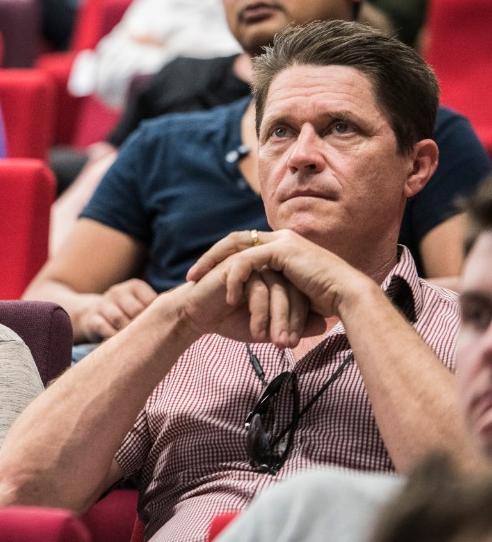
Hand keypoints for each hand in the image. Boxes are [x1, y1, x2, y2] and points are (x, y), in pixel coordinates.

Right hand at [79, 278, 156, 340]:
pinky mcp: (92, 318)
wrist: (94, 315)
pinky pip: (103, 328)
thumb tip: (177, 322)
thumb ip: (157, 309)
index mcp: (135, 286)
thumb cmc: (127, 314)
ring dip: (127, 333)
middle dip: (142, 326)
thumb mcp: (141, 306)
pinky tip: (119, 345)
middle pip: (135, 310)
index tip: (160, 329)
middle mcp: (118, 291)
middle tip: (148, 339)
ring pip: (119, 319)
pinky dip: (113, 337)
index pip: (151, 301)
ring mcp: (103, 304)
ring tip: (135, 343)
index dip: (157, 317)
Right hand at [166, 252, 319, 348]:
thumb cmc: (230, 319)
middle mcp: (267, 267)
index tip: (292, 345)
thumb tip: (322, 325)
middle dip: (288, 322)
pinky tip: (251, 326)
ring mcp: (253, 264)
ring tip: (268, 340)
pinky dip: (255, 309)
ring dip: (273, 319)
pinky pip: (256, 287)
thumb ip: (292, 324)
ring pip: (276, 290)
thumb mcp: (266, 326)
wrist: (196, 315)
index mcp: (277, 277)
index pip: (300, 294)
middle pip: (291, 291)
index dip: (299, 320)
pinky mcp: (236, 265)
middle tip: (284, 345)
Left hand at [184, 229, 374, 344]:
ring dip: (214, 265)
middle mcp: (281, 238)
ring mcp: (282, 241)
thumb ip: (276, 289)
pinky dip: (233, 276)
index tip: (204, 277)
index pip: (244, 246)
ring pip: (235, 247)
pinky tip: (228, 295)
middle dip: (210, 258)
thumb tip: (261, 302)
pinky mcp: (282, 250)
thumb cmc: (327, 304)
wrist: (350, 299)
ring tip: (198, 284)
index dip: (222, 259)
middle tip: (191, 277)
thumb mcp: (293, 294)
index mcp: (284, 247)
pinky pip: (246, 260)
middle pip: (234, 240)